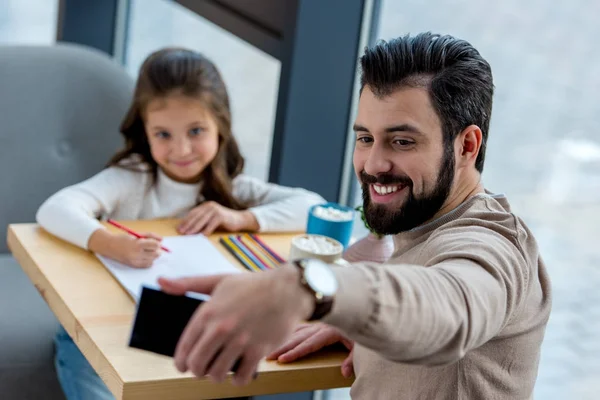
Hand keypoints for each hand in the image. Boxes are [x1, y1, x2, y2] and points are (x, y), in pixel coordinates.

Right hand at [89, 229, 162, 267]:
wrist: (110, 246)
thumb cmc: (124, 238)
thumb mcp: (137, 234)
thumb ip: (150, 235)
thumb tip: (162, 240)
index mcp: (137, 244)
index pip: (155, 245)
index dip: (157, 243)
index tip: (156, 242)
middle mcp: (136, 254)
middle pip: (155, 254)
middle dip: (157, 250)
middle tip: (153, 247)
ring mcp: (135, 261)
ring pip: (152, 260)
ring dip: (153, 255)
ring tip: (148, 251)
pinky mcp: (133, 265)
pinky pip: (147, 265)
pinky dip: (149, 261)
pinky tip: (145, 256)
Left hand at [158, 265, 313, 384]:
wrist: (287, 289)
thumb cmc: (252, 285)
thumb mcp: (218, 280)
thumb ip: (188, 284)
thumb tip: (161, 282)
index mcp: (208, 312)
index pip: (184, 347)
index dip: (181, 362)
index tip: (183, 366)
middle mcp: (221, 328)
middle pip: (197, 365)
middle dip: (197, 371)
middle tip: (203, 370)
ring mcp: (240, 340)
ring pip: (217, 374)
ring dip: (216, 376)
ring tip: (221, 371)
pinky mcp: (258, 350)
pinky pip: (241, 377)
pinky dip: (238, 380)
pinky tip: (240, 372)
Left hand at [177, 201, 257, 234]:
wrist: (240, 219)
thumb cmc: (224, 221)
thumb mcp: (212, 219)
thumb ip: (203, 221)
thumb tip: (189, 229)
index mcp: (206, 206)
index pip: (193, 213)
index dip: (185, 221)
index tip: (179, 228)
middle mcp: (210, 206)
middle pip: (196, 216)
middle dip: (188, 225)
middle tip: (181, 232)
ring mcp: (216, 210)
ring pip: (202, 220)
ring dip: (194, 228)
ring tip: (188, 234)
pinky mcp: (221, 216)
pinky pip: (212, 224)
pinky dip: (206, 230)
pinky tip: (202, 236)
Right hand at [267, 323, 354, 377]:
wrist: (363, 310)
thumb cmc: (361, 330)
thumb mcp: (360, 346)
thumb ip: (352, 359)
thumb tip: (344, 372)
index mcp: (329, 331)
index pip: (309, 344)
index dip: (295, 352)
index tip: (282, 359)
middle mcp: (321, 326)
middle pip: (298, 338)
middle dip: (282, 348)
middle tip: (268, 356)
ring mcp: (318, 324)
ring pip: (297, 332)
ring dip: (284, 340)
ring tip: (271, 349)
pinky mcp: (318, 323)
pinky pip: (301, 327)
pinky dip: (291, 332)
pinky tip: (283, 336)